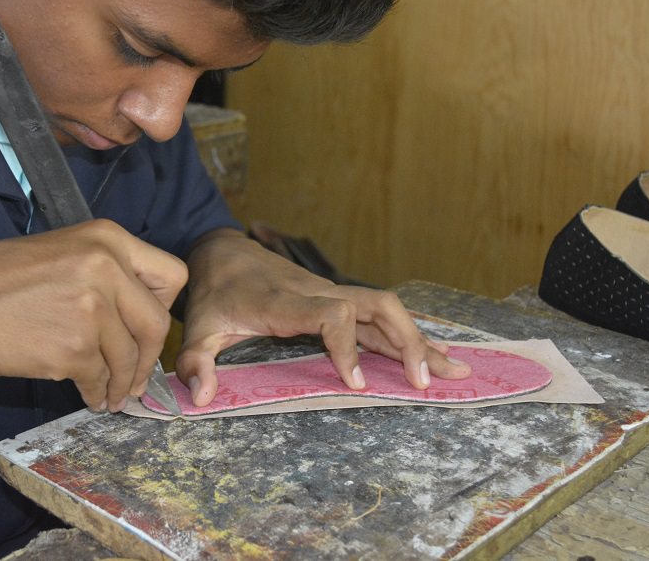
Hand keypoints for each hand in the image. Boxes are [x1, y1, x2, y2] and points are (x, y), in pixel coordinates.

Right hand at [0, 219, 186, 411]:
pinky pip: (99, 378)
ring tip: (109, 395)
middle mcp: (106, 266)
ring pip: (129, 357)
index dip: (163, 308)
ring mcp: (92, 307)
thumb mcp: (57, 253)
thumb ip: (101, 274)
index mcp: (106, 238)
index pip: (171, 276)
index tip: (148, 330)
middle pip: (156, 322)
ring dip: (122, 383)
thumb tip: (135, 315)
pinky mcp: (73, 347)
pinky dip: (96, 392)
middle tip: (138, 378)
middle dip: (149, 358)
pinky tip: (88, 396)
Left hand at [174, 229, 470, 406]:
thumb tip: (202, 395)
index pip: (332, 314)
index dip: (348, 346)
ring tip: (454, 372)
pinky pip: (381, 315)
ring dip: (420, 339)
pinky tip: (434, 356)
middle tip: (424, 384)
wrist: (223, 253)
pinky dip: (410, 336)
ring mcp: (333, 294)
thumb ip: (194, 360)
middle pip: (377, 304)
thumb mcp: (195, 326)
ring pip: (387, 308)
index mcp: (287, 301)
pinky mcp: (339, 300)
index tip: (356, 384)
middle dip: (407, 342)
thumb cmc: (214, 294)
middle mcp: (318, 293)